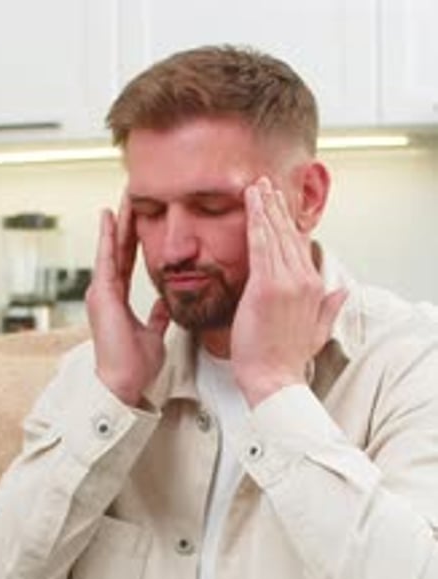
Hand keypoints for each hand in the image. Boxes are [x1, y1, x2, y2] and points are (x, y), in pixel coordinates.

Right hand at [86, 194, 170, 405]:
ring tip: (123, 197)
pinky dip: (109, 237)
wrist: (123, 382)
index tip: (136, 217)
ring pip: (111, 249)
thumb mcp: (152, 334)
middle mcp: (105, 293)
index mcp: (116, 300)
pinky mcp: (102, 296)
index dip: (131, 238)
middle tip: (129, 196)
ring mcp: (101, 293)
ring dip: (117, 222)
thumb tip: (163, 304)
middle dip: (124, 222)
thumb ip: (156, 317)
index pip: (125, 260)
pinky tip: (111, 217)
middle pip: (116, 249)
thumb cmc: (134, 365)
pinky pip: (107, 259)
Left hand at [231, 177, 345, 406]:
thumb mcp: (317, 332)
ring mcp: (285, 281)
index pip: (301, 247)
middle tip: (265, 184)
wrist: (274, 379)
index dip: (290, 224)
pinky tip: (251, 203)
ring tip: (255, 186)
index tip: (280, 206)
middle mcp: (303, 280)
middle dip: (276, 207)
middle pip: (289, 234)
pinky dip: (256, 221)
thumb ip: (330, 307)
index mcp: (314, 288)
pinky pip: (261, 245)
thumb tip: (343, 290)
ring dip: (264, 206)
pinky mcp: (266, 286)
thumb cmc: (287, 360)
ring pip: (275, 234)